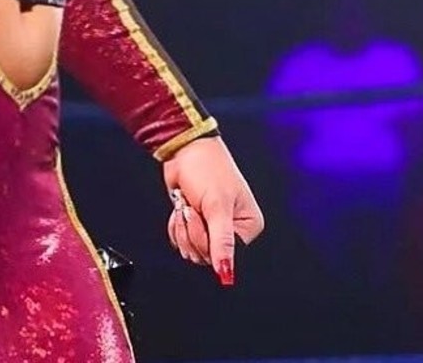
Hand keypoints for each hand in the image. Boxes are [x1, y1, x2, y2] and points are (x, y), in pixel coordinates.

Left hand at [161, 135, 263, 285]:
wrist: (183, 148)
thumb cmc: (206, 167)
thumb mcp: (217, 205)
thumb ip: (221, 242)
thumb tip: (226, 273)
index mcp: (247, 225)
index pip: (227, 256)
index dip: (208, 241)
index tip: (202, 218)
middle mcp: (232, 229)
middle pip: (207, 256)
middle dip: (192, 232)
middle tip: (192, 208)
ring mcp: (211, 226)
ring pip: (192, 250)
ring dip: (182, 229)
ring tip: (186, 205)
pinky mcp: (194, 222)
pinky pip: (181, 241)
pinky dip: (176, 226)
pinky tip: (180, 207)